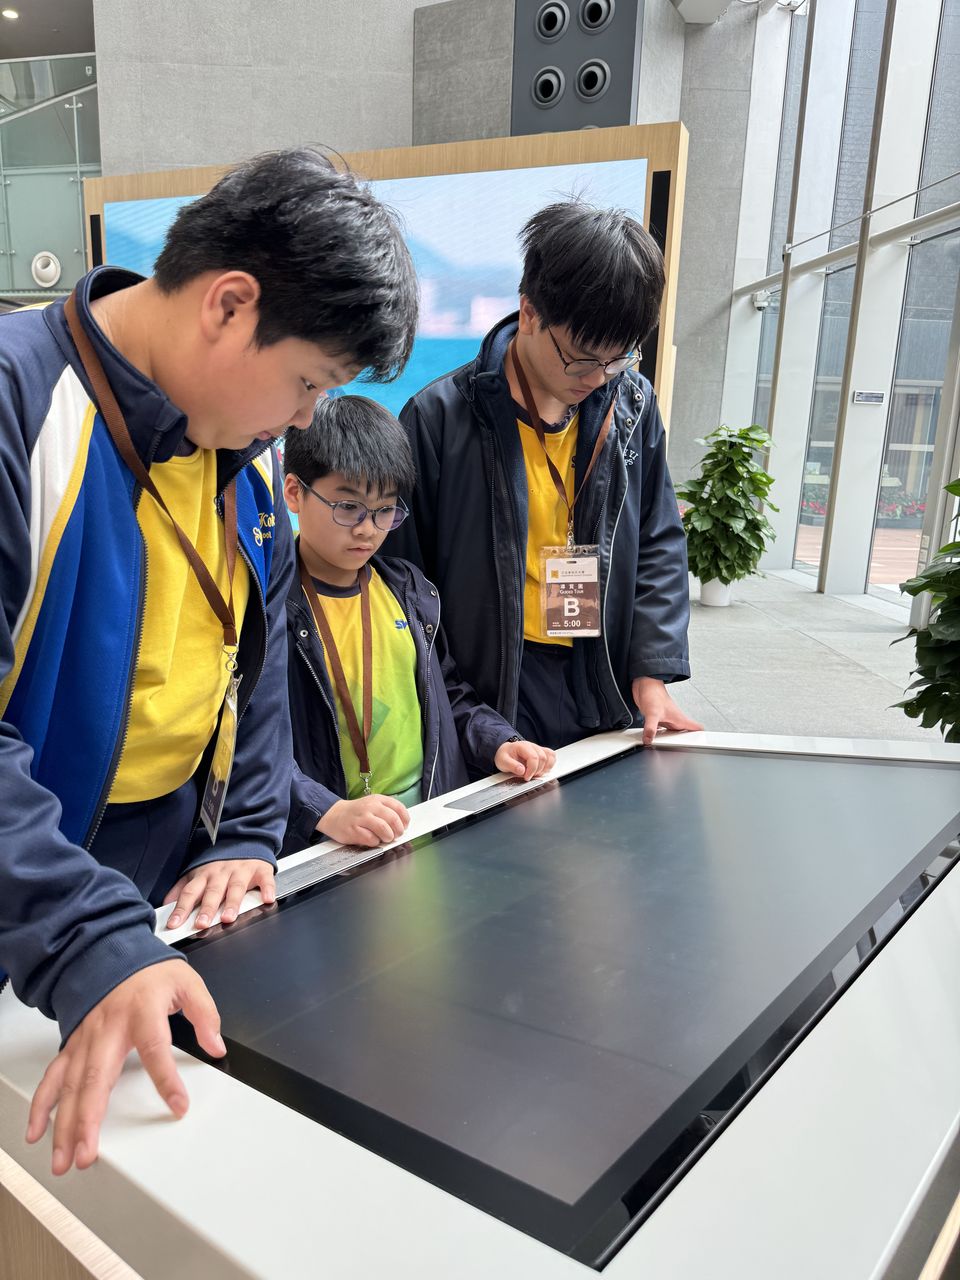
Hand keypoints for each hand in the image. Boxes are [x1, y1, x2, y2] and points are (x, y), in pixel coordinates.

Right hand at [26, 959, 224, 1175]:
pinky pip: (54, 1077)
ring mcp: (86, 1039)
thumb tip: (216, 1045)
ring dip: (64, 1124)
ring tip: (64, 1158)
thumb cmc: (148, 972)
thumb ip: (205, 1013)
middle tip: (88, 1155)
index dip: (167, 1080)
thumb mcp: (187, 982)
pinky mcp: (73, 1045)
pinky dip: (43, 1105)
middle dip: (88, 1120)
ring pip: (70, 1086)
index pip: (155, 1049)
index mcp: (141, 1011)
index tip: (179, 1106)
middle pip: (95, 1078)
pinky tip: (38, 1130)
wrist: (110, 953)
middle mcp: (108, 1028)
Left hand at [163, 858, 275, 929]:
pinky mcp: (261, 870)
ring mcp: (242, 871)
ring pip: (236, 887)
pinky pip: (265, 880)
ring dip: (232, 902)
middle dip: (206, 908)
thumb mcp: (197, 872)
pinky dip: (267, 889)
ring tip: (228, 918)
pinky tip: (267, 899)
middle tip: (200, 924)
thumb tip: (166, 905)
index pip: (190, 893)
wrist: (246, 838)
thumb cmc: (220, 863)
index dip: (181, 909)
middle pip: (213, 892)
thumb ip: (182, 888)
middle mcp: (222, 873)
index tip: (174, 925)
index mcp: (204, 875)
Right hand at [317, 795, 409, 847]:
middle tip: (396, 835)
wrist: (334, 815)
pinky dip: (375, 842)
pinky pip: (371, 839)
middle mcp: (370, 807)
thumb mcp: (373, 805)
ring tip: (386, 838)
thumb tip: (403, 824)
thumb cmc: (356, 812)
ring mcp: (361, 818)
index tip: (405, 826)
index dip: (405, 819)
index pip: (399, 807)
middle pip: (393, 819)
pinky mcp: (354, 830)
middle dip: (398, 830)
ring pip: (383, 828)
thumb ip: (387, 811)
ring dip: (388, 836)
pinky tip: (373, 840)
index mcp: (377, 799)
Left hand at [494, 739, 555, 780]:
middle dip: (537, 771)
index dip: (532, 770)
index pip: (533, 757)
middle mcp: (532, 746)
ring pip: (550, 757)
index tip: (527, 777)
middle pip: (543, 758)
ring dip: (545, 768)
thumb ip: (511, 766)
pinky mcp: (542, 752)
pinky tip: (542, 770)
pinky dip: (550, 764)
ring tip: (535, 774)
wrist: (506, 752)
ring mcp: (538, 748)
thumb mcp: (503, 761)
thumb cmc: (505, 756)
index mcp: (523, 746)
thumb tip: (521, 770)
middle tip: (529, 776)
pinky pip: (552, 756)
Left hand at [631, 677, 703, 745]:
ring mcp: (666, 720)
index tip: (701, 748)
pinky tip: (652, 739)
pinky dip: (657, 737)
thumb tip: (649, 740)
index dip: (701, 739)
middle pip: (684, 735)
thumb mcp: (653, 713)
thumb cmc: (654, 693)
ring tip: (666, 749)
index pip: (697, 729)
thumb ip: (651, 728)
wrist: (643, 684)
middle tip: (680, 753)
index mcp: (679, 719)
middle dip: (683, 744)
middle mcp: (674, 720)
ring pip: (671, 735)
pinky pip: (659, 732)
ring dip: (669, 741)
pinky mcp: (657, 720)